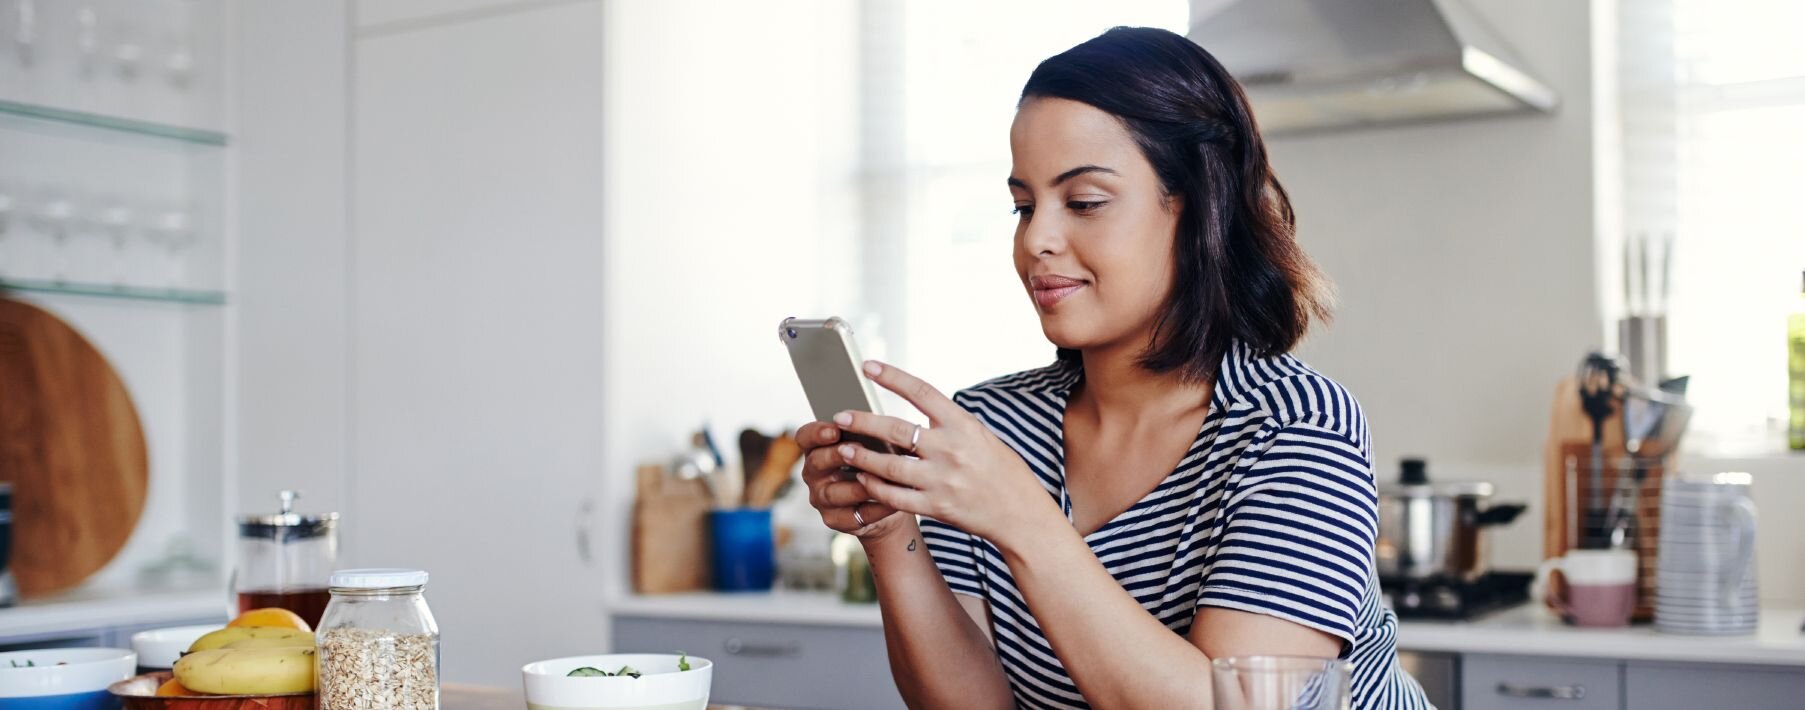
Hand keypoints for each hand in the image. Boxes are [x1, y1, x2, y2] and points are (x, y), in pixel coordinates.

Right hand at [798, 420, 907, 539]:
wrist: (891, 499)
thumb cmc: (879, 465)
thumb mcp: (876, 445)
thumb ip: (871, 435)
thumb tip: (880, 426)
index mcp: (818, 449)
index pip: (805, 437)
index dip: (816, 433)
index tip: (835, 430)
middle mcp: (815, 474)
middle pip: (816, 462)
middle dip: (836, 454)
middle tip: (858, 448)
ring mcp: (822, 499)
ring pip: (833, 492)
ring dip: (858, 485)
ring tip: (879, 478)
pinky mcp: (836, 520)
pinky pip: (854, 515)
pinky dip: (875, 508)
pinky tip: (892, 500)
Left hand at [831, 360, 1059, 545]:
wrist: (1021, 513)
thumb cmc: (1001, 471)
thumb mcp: (980, 437)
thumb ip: (948, 426)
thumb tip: (914, 412)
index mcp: (963, 425)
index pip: (921, 392)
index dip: (892, 376)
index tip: (867, 366)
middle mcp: (950, 449)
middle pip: (895, 430)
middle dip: (862, 422)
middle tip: (839, 416)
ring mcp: (941, 480)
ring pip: (888, 466)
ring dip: (861, 456)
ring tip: (844, 448)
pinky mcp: (935, 507)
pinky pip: (894, 497)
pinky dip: (874, 487)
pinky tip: (863, 479)